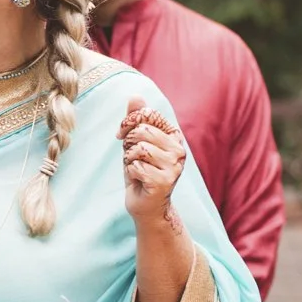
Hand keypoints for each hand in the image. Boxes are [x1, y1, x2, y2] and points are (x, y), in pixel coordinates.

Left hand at [119, 97, 185, 223]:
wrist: (146, 206)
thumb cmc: (141, 172)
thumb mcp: (135, 143)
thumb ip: (136, 119)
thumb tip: (135, 95)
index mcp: (174, 137)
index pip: (149, 114)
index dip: (129, 122)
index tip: (122, 134)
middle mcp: (179, 150)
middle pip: (142, 131)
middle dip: (128, 144)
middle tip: (132, 157)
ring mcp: (174, 167)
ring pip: (139, 149)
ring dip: (130, 159)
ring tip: (137, 168)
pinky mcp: (165, 181)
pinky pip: (136, 167)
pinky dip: (131, 173)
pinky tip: (140, 180)